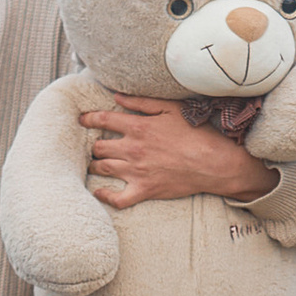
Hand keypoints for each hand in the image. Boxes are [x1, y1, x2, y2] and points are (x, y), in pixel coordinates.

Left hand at [78, 91, 274, 208]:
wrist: (213, 163)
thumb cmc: (195, 133)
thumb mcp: (170, 109)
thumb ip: (142, 102)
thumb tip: (117, 97)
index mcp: (137, 128)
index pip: (102, 120)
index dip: (88, 119)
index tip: (82, 120)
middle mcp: (132, 150)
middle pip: (99, 147)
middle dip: (94, 145)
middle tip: (94, 144)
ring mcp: (136, 172)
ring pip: (102, 168)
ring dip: (95, 165)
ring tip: (95, 163)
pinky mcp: (144, 190)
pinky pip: (117, 198)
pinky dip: (104, 196)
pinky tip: (99, 192)